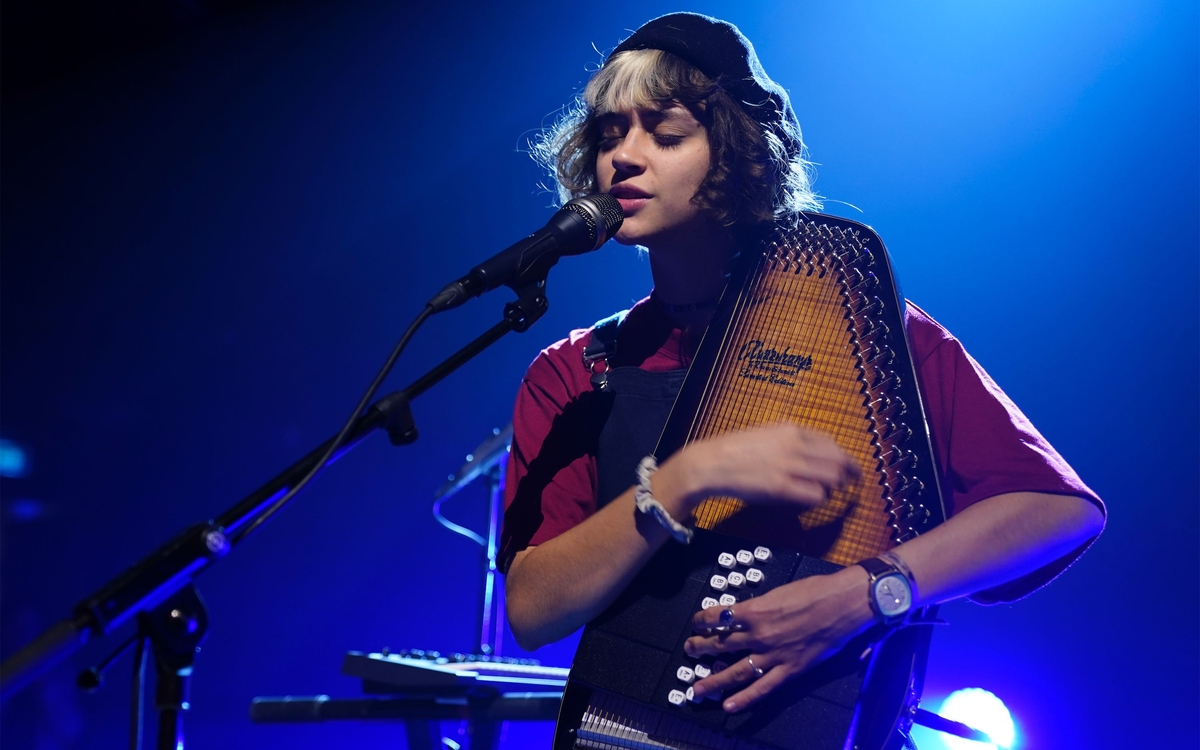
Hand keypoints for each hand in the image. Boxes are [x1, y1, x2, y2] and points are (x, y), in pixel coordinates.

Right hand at [677, 424, 861, 510]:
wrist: (711, 463)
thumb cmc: (736, 450)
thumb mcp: (767, 434)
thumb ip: (791, 440)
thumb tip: (814, 451)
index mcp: (791, 430)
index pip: (832, 443)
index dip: (846, 457)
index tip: (851, 467)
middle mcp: (794, 445)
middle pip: (839, 460)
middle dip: (849, 473)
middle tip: (852, 483)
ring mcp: (788, 466)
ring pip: (832, 477)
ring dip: (835, 487)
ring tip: (831, 492)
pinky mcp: (781, 487)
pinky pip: (816, 495)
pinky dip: (819, 498)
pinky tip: (812, 499)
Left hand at [683, 565, 873, 712]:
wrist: (843, 603)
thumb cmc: (816, 591)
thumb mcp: (779, 591)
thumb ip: (760, 606)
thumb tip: (747, 613)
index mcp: (755, 610)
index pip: (718, 617)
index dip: (704, 620)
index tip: (698, 623)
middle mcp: (759, 634)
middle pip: (721, 644)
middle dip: (701, 648)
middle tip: (690, 650)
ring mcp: (773, 654)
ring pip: (735, 670)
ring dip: (714, 680)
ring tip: (697, 688)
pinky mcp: (790, 669)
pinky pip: (763, 688)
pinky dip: (745, 699)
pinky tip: (729, 706)